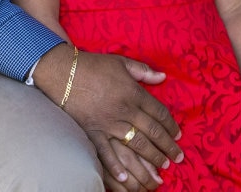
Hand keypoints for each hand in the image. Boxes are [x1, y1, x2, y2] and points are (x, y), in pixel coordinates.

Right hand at [39, 46, 181, 188]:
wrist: (62, 72)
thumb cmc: (93, 65)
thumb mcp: (121, 62)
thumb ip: (143, 71)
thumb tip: (163, 77)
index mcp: (133, 92)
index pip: (159, 113)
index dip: (171, 125)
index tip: (179, 136)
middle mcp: (125, 110)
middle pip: (153, 131)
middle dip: (168, 146)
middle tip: (178, 157)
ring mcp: (109, 123)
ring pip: (137, 143)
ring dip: (152, 157)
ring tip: (163, 167)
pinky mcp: (93, 131)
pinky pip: (106, 152)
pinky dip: (115, 166)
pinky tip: (125, 178)